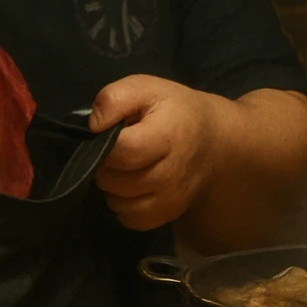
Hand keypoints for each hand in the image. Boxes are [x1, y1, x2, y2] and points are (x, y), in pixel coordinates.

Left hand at [89, 75, 221, 230]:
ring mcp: (172, 198)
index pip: (121, 152)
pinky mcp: (169, 215)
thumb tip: (92, 126)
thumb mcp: (146, 88)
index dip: (104, 143)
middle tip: (117, 150)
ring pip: (118, 203)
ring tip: (125, 167)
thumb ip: (114, 98)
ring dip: (112, 187)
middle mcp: (171, 174)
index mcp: (167, 136)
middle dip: (105, 165)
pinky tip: (131, 186)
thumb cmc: (175, 110)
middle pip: (115, 180)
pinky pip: (130, 219)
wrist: (215, 139)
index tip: (111, 134)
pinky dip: (122, 204)